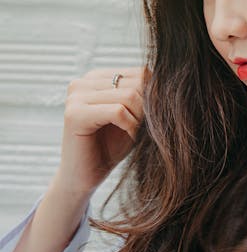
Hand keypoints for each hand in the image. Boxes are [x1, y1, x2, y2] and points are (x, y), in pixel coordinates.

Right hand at [53, 66, 150, 195]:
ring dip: (141, 119)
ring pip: (129, 96)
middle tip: (147, 128)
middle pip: (136, 83)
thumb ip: (144, 97)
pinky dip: (131, 127)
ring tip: (138, 134)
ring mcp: (75, 97)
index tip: (153, 118)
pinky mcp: (74, 114)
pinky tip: (131, 137)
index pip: (140, 73)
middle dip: (148, 108)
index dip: (154, 96)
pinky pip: (118, 112)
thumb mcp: (133, 117)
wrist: (85, 178)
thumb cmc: (110, 147)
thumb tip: (168, 82)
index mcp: (95, 78)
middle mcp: (82, 82)